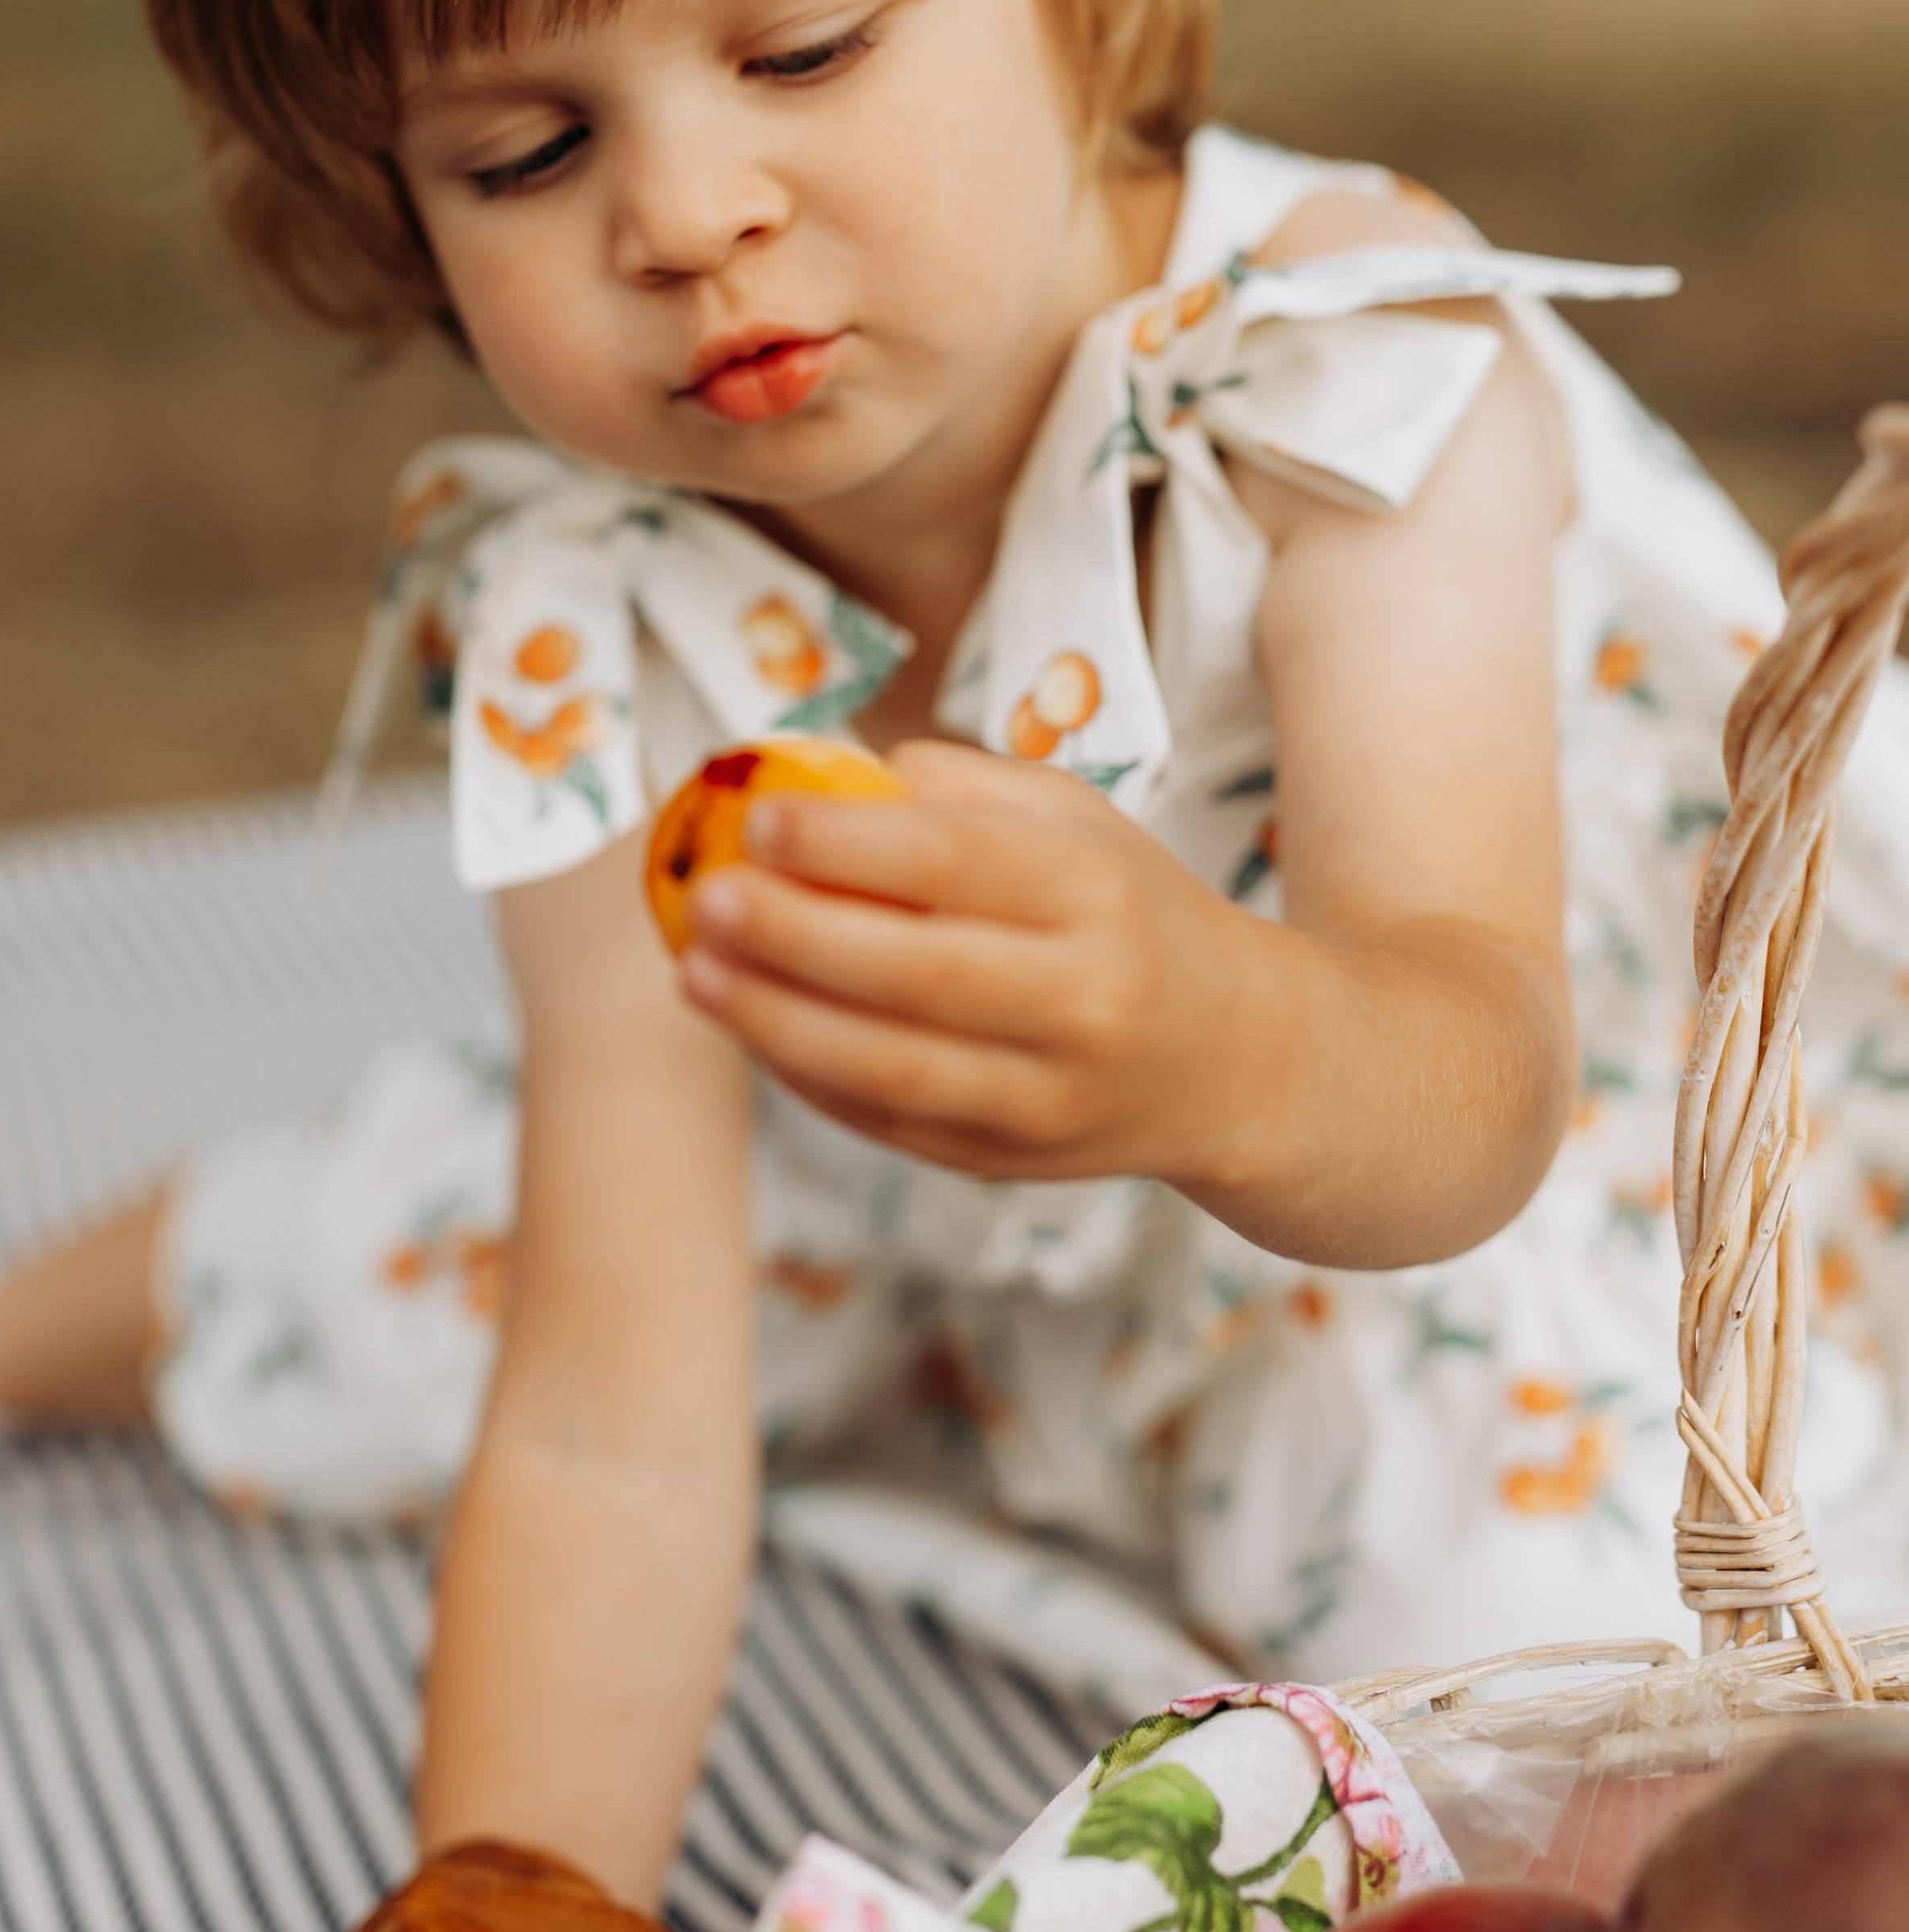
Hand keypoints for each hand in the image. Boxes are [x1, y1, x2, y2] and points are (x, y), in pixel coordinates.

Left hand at [677, 739, 1244, 1182]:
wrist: (1235, 1059)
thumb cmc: (1127, 912)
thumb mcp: (1077, 822)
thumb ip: (957, 788)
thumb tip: (818, 770)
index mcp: (1096, 892)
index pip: (957, 861)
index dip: (848, 840)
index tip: (759, 816)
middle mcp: (1082, 999)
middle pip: (916, 971)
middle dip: (795, 934)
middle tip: (707, 896)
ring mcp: (1047, 1096)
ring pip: (890, 1066)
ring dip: (776, 1021)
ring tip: (696, 972)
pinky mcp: (1008, 1161)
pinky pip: (886, 1121)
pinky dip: (805, 1075)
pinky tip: (751, 1027)